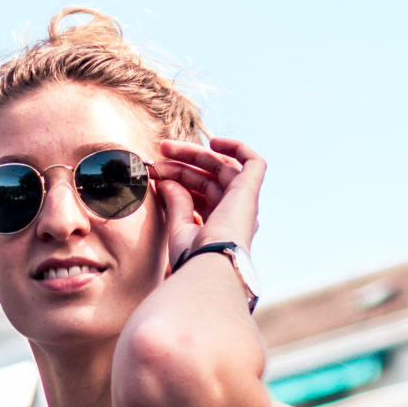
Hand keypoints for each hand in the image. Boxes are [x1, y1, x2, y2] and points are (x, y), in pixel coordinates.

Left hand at [152, 135, 264, 271]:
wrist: (209, 264)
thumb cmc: (193, 257)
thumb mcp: (179, 228)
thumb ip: (176, 204)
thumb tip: (167, 183)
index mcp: (218, 227)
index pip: (199, 195)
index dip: (177, 181)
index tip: (154, 174)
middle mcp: (234, 214)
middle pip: (208, 179)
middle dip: (182, 164)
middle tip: (157, 155)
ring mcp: (243, 203)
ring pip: (222, 167)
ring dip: (194, 154)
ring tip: (166, 148)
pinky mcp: (250, 192)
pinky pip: (253, 163)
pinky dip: (237, 148)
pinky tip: (214, 142)